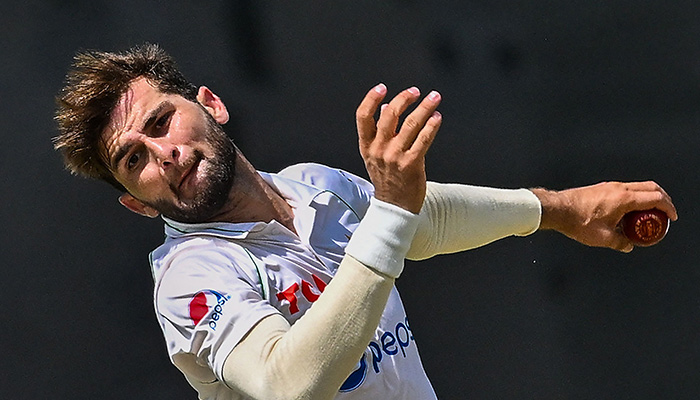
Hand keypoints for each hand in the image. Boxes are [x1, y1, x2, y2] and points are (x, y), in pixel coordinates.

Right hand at [355, 84, 442, 212]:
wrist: (395, 207)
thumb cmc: (387, 179)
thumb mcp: (376, 156)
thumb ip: (379, 132)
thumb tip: (385, 108)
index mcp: (366, 146)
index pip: (363, 117)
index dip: (371, 99)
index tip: (382, 87)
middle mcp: (379, 150)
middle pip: (389, 115)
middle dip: (404, 99)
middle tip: (416, 91)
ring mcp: (395, 157)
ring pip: (410, 125)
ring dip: (424, 108)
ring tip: (434, 98)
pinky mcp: (412, 165)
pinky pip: (423, 140)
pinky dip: (431, 126)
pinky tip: (437, 118)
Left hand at [533, 181, 677, 251]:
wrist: (558, 209)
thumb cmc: (578, 221)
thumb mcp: (602, 238)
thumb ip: (620, 242)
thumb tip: (628, 245)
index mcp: (624, 199)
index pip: (656, 198)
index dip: (668, 207)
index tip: (671, 217)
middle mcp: (619, 188)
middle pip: (651, 187)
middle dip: (663, 199)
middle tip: (665, 213)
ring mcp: (610, 186)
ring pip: (638, 186)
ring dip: (648, 197)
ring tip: (647, 214)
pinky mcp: (602, 187)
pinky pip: (626, 189)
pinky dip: (635, 197)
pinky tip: (629, 211)